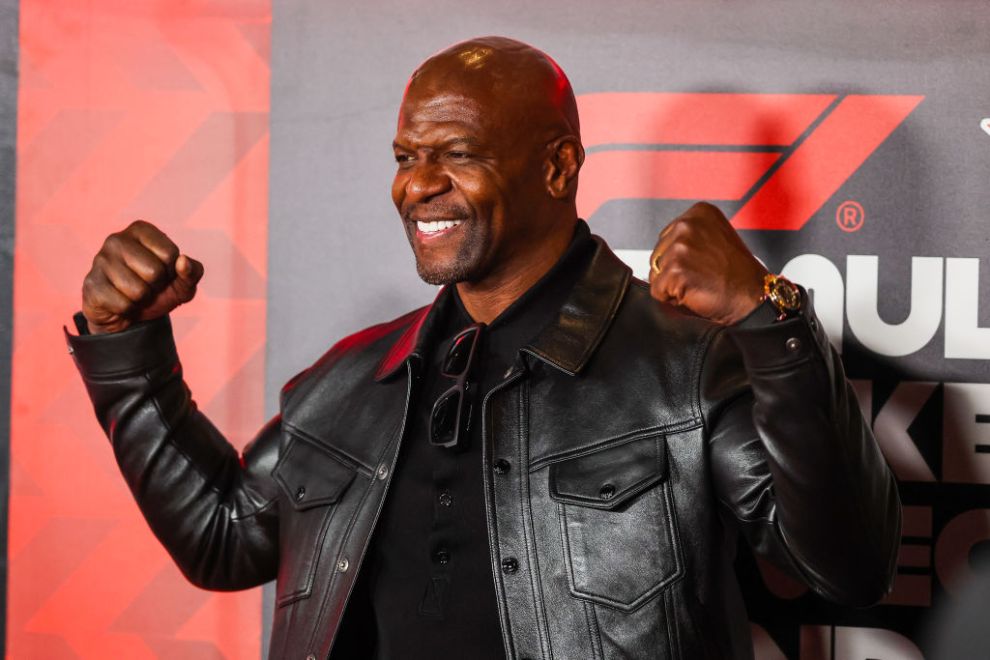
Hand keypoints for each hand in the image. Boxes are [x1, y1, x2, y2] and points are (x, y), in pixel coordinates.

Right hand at [81, 220, 203, 333]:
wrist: (128, 314)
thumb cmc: (158, 291)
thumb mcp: (182, 282)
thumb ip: (193, 271)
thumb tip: (183, 261)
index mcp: (141, 230)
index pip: (171, 254)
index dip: (172, 272)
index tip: (162, 273)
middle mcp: (117, 239)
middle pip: (154, 272)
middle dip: (156, 286)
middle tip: (146, 285)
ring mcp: (100, 260)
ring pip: (138, 291)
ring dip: (141, 299)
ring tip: (133, 293)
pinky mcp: (91, 283)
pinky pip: (123, 305)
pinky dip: (127, 309)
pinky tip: (119, 301)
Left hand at [648, 202, 766, 324]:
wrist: (753, 296)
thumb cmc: (738, 274)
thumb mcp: (715, 239)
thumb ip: (689, 238)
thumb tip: (664, 250)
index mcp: (698, 212)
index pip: (666, 238)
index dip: (680, 258)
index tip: (702, 262)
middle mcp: (686, 225)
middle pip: (657, 254)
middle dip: (673, 270)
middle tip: (701, 275)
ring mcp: (680, 247)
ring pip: (655, 273)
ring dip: (672, 285)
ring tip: (698, 283)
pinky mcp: (674, 270)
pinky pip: (657, 291)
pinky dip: (671, 299)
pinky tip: (694, 293)